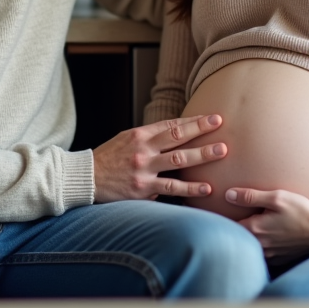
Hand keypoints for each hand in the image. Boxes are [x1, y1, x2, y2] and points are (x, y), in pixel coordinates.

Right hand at [92, 115, 227, 202]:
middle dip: (201, 131)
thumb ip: (150, 137)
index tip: (212, 118)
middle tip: (220, 126)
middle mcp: (143, 150)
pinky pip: (171, 188)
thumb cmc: (109, 158)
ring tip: (221, 152)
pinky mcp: (143, 189)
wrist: (87, 178)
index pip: (171, 125)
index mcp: (139, 135)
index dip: (193, 121)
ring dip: (201, 156)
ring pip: (178, 161)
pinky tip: (206, 188)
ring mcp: (143, 170)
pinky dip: (190, 188)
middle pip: (177, 138)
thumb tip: (177, 132)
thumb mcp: (126, 139)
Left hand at [225, 187, 308, 263]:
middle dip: (234, 229)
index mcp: (255, 229)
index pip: (229, 225)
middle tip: (230, 219)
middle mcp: (260, 245)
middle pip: (238, 238)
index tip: (219, 211)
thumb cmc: (301, 211)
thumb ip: (251, 196)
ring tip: (248, 228)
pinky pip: (263, 254)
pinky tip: (266, 237)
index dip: (223, 218)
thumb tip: (228, 195)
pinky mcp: (279, 259)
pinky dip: (261, 246)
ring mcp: (270, 255)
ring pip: (251, 247)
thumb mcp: (277, 198)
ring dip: (247, 239)